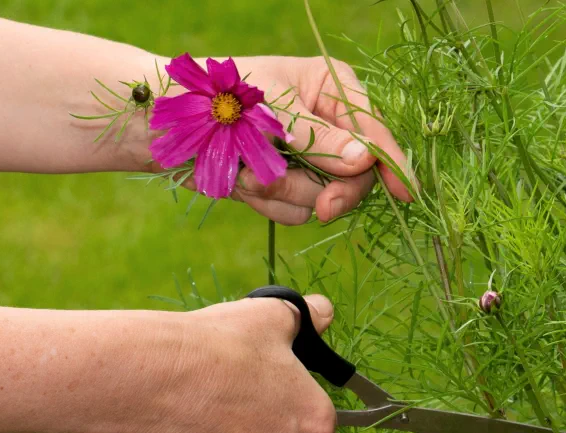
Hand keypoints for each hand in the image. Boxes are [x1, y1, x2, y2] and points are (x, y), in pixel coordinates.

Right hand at [136, 294, 337, 432]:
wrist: (156, 374)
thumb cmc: (222, 345)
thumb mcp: (275, 315)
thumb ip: (310, 316)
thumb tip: (323, 312)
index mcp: (315, 423)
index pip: (323, 423)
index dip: (303, 404)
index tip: (283, 391)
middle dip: (274, 426)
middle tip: (245, 394)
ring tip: (214, 405)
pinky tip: (191, 424)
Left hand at [176, 56, 414, 224]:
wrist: (159, 122)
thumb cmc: (216, 97)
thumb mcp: (272, 112)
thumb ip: (320, 139)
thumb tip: (364, 159)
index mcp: (332, 88)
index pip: (375, 131)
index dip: (392, 165)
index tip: (406, 194)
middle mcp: (327, 122)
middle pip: (358, 174)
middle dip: (334, 191)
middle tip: (323, 209)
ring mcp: (307, 156)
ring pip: (324, 197)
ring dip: (286, 193)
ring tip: (249, 173)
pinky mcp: (285, 182)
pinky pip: (296, 210)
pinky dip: (269, 202)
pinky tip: (243, 184)